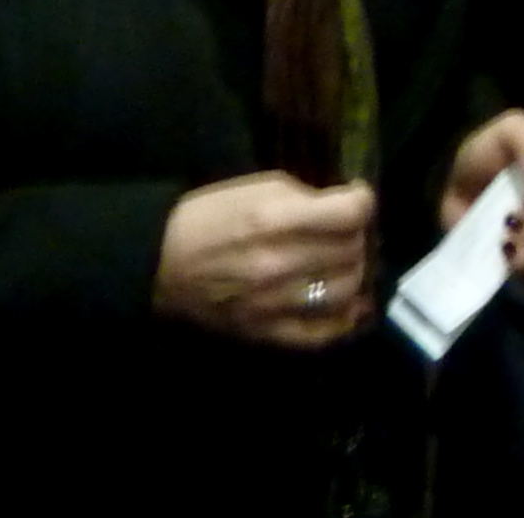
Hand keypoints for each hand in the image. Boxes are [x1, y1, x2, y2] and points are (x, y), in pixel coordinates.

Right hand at [154, 172, 376, 348]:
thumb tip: (343, 209)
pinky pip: (321, 334)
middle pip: (352, 251)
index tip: (358, 197)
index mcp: (275, 221)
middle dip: (357, 234)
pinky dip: (343, 319)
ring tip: (346, 261)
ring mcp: (275, 305)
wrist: (159, 264)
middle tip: (348, 229)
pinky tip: (350, 304)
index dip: (364, 201)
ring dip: (354, 272)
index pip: (351, 214)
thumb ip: (305, 198)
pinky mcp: (267, 333)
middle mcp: (280, 265)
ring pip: (347, 291)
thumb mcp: (258, 188)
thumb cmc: (209, 217)